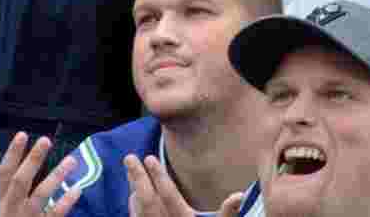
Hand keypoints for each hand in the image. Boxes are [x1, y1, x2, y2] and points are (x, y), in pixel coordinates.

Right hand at [0, 133, 82, 216]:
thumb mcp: (6, 205)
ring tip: (71, 160)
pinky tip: (77, 189)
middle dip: (33, 160)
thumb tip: (20, 161)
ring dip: (55, 176)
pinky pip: (54, 213)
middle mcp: (13, 206)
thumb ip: (11, 187)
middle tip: (46, 141)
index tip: (22, 135)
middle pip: (21, 181)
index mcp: (3, 198)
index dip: (12, 153)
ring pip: (40, 194)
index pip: (4, 172)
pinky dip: (66, 202)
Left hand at [126, 154, 243, 216]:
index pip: (169, 194)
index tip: (149, 158)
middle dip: (138, 177)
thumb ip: (227, 214)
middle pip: (148, 199)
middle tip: (129, 158)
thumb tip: (239, 194)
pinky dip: (134, 207)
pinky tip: (133, 196)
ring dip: (133, 189)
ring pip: (139, 209)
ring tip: (130, 171)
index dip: (159, 175)